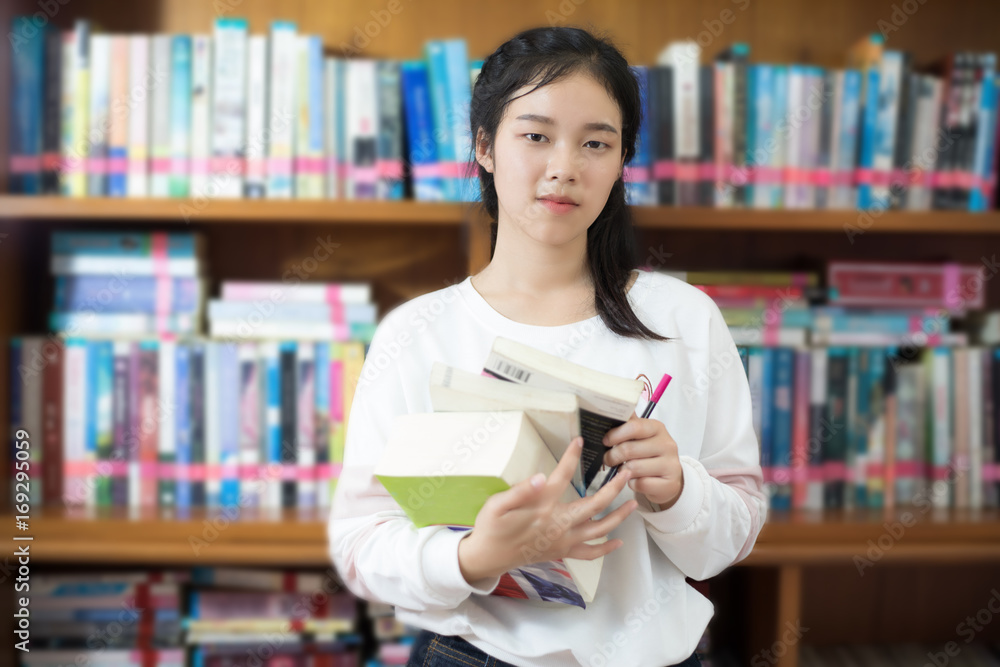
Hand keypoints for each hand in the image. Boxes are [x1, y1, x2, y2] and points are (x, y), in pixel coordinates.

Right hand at [457, 436, 636, 583]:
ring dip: (619, 516)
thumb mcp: (497, 505)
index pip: (562, 476)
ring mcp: (563, 541)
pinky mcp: (563, 552)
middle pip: (595, 505)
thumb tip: (541, 476)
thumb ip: (520, 491)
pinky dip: (606, 548)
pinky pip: (590, 553)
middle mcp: (559, 524)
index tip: (580, 441)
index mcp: (543, 507)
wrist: (488, 557)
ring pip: (600, 530)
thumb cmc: (491, 528)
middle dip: (614, 487)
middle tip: (627, 471)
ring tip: (633, 503)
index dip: (572, 457)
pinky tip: (618, 542)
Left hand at [603, 411, 683, 507]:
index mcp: (657, 428)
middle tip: (608, 459)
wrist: (668, 478)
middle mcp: (667, 444)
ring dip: (622, 471)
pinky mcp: (669, 484)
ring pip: (633, 468)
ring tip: (623, 469)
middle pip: (629, 449)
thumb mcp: (641, 436)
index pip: (634, 427)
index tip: (605, 441)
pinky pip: (641, 484)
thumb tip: (608, 411)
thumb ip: (628, 425)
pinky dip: (632, 483)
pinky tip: (635, 480)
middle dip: (613, 456)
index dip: (615, 434)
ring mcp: (670, 465)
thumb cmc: (648, 454)